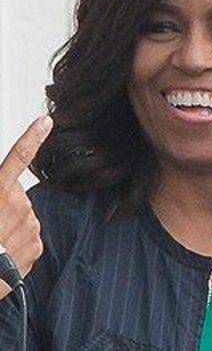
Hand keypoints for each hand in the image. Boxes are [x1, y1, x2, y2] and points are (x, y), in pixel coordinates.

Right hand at [0, 116, 52, 300]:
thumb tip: (5, 188)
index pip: (17, 158)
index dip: (32, 137)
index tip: (45, 120)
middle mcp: (18, 204)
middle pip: (15, 196)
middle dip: (3, 205)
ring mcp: (31, 225)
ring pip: (22, 218)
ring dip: (9, 226)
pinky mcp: (36, 245)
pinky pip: (27, 238)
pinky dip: (16, 244)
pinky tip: (2, 254)